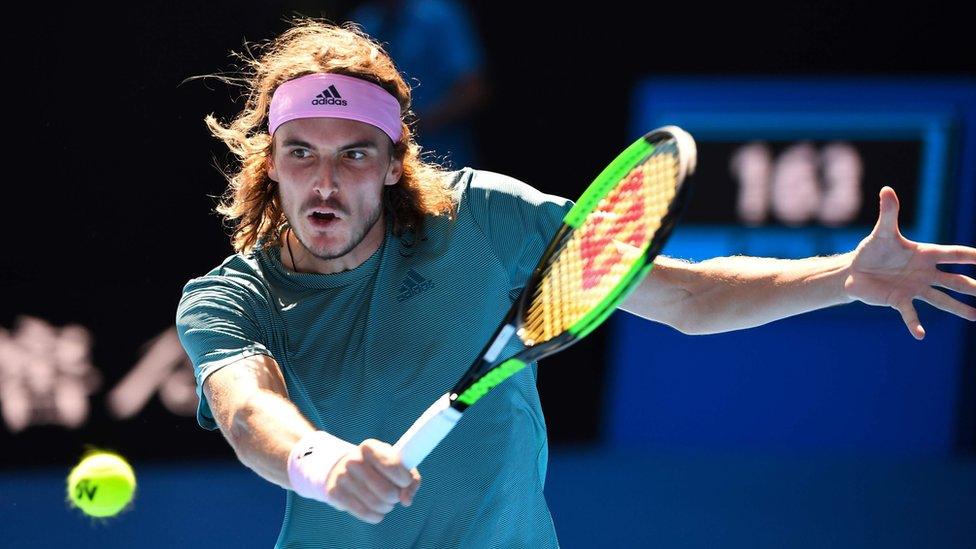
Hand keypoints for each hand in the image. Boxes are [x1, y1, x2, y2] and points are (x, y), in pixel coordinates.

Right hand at [325, 439, 420, 523]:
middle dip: (396, 497)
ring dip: (387, 507)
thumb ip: (411, 480)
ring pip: (376, 504)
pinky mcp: (334, 494)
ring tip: (385, 502)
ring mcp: (342, 477)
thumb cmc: (377, 467)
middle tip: (394, 495)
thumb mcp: (395, 464)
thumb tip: (406, 501)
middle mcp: (353, 460)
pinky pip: (364, 513)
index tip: (405, 482)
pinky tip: (376, 511)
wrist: (341, 468)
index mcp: (369, 447)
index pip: (394, 467)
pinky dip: (376, 516)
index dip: (405, 480)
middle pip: (387, 491)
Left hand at [844, 187, 975, 338]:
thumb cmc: (873, 250)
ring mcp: (915, 288)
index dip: (972, 256)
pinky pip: (910, 313)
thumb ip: (888, 213)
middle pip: (956, 281)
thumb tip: (886, 190)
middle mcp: (926, 273)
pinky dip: (914, 323)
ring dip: (960, 308)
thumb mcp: (882, 232)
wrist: (855, 271)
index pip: (955, 254)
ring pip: (942, 300)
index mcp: (926, 254)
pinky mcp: (899, 300)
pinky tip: (920, 334)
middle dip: (974, 287)